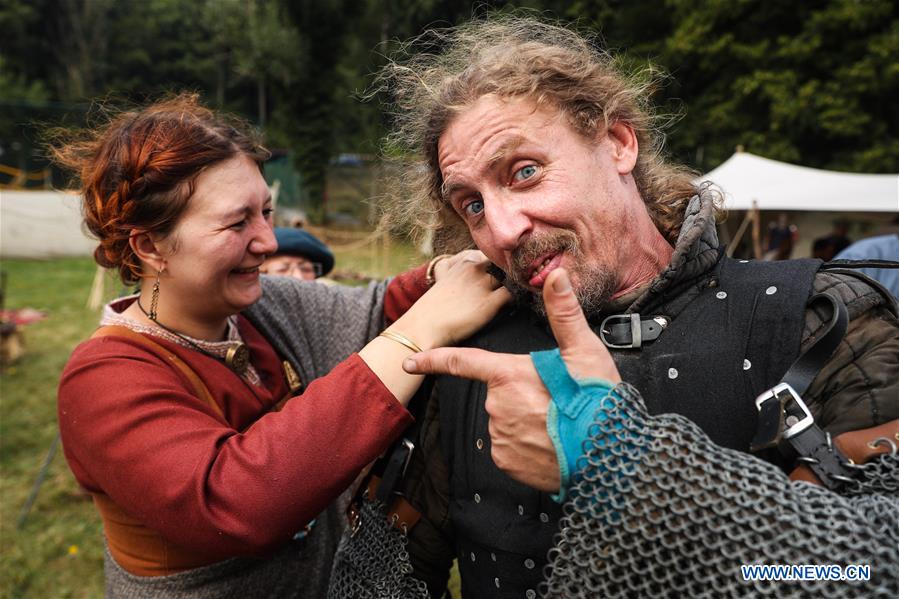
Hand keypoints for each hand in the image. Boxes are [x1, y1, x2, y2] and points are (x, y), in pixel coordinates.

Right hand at [395, 250, 509, 348]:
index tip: (509, 273)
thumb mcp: (445, 283)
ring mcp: (482, 284)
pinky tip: (518, 305)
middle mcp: (474, 269)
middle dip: (513, 272)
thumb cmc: (432, 310)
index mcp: (463, 262)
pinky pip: (514, 294)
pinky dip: (519, 298)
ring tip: (521, 293)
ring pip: (512, 277)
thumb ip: (460, 276)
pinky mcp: (489, 303)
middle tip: (520, 283)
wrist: (422, 327)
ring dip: (517, 284)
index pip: (493, 255)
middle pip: (505, 264)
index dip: (503, 264)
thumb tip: (470, 280)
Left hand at [403, 268, 619, 491]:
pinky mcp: (506, 461)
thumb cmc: (597, 398)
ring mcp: (499, 435)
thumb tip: (554, 275)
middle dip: (521, 395)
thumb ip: (563, 313)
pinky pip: (509, 449)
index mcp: (509, 374)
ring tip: (558, 423)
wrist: (610, 453)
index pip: (462, 362)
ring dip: (526, 421)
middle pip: (499, 393)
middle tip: (556, 400)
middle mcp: (497, 405)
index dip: (432, 360)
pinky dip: (526, 447)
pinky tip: (550, 443)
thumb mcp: (584, 350)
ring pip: (505, 421)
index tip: (409, 362)